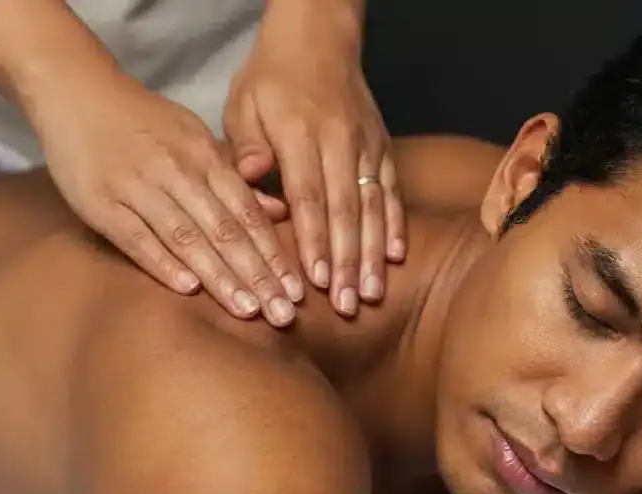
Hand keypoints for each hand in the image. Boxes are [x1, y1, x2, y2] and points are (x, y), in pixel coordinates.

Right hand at [34, 72, 302, 326]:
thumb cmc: (146, 122)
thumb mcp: (197, 138)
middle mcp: (177, 173)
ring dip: (220, 277)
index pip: (248, 214)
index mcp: (205, 158)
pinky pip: (135, 238)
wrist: (76, 91)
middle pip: (225, 232)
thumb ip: (235, 178)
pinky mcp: (100, 203)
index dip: (274, 254)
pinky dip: (162, 263)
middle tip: (283, 314)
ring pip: (186, 238)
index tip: (298, 291)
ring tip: (248, 310)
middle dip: (258, 275)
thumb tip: (280, 212)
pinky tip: (189, 290)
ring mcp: (137, 188)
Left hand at [224, 13, 404, 317]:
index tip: (315, 280)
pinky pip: (392, 192)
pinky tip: (397, 258)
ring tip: (372, 293)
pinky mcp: (383, 149)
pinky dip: (396, 225)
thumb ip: (247, 145)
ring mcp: (366, 147)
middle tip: (347, 304)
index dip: (313, 240)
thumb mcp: (244, 103)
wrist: (319, 40)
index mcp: (299, 133)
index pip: (308, 195)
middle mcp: (339, 142)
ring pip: (373, 207)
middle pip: (345, 211)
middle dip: (346, 262)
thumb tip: (249, 178)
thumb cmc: (272, 79)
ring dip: (373, 254)